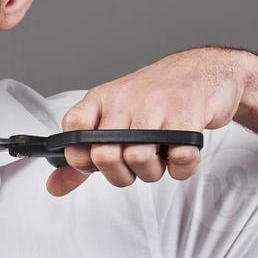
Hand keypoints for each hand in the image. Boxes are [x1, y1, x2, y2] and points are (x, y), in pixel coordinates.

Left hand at [48, 48, 248, 195]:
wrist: (202, 71)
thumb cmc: (155, 98)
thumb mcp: (113, 118)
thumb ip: (84, 155)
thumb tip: (55, 186)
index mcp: (102, 99)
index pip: (72, 130)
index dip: (80, 157)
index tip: (96, 161)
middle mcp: (126, 99)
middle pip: (105, 156)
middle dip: (120, 176)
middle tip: (133, 167)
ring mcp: (158, 106)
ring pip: (139, 160)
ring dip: (152, 172)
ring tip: (159, 157)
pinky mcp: (188, 116)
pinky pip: (179, 160)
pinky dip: (180, 169)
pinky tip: (179, 154)